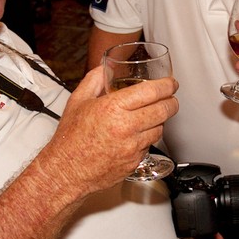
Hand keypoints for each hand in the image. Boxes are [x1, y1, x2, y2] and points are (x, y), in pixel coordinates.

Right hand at [42, 66, 177, 189]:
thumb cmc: (70, 138)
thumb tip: (104, 68)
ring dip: (160, 121)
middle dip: (171, 102)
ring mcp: (132, 146)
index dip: (167, 85)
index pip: (151, 92)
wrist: (66, 170)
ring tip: (151, 117)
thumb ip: (93, 80)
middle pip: (163, 110)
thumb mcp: (78, 101)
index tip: (171, 83)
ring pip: (160, 129)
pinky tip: (137, 135)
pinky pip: (149, 146)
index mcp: (113, 108)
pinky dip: (147, 139)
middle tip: (170, 98)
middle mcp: (126, 127)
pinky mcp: (134, 162)